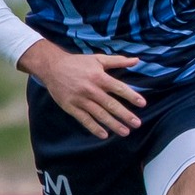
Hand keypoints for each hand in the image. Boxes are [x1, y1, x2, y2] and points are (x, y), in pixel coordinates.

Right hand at [19, 43, 143, 138]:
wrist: (51, 67)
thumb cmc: (78, 63)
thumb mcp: (98, 59)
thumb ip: (118, 61)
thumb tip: (137, 60)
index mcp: (99, 77)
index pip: (119, 88)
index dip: (131, 96)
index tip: (143, 104)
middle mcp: (90, 89)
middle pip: (110, 104)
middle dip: (125, 115)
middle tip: (137, 124)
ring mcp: (80, 100)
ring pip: (99, 114)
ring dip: (113, 124)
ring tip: (125, 132)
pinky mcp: (70, 107)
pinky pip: (84, 119)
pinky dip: (94, 128)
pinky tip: (104, 135)